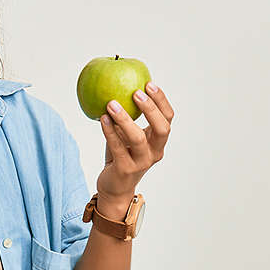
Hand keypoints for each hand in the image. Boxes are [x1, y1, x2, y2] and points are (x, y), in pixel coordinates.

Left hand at [96, 82, 174, 203]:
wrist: (114, 186)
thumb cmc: (120, 154)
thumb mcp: (126, 134)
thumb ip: (127, 116)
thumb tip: (116, 85)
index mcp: (158, 141)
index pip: (167, 118)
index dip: (161, 101)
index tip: (149, 83)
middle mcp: (155, 152)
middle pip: (162, 128)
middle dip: (151, 109)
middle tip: (136, 92)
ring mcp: (142, 162)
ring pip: (138, 138)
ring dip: (125, 119)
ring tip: (111, 103)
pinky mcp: (126, 169)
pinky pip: (118, 147)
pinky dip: (109, 131)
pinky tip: (102, 118)